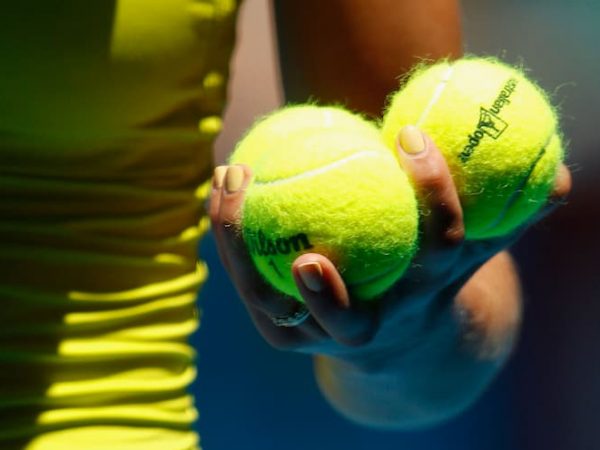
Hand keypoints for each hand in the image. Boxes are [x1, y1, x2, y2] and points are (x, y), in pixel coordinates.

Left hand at [209, 126, 570, 425]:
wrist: (393, 339)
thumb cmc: (429, 278)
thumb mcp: (474, 249)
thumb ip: (509, 215)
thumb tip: (558, 177)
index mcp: (422, 293)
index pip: (437, 245)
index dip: (432, 191)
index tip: (409, 134)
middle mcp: (370, 326)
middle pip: (346, 320)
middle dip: (328, 293)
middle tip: (308, 250)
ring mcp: (316, 334)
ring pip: (276, 303)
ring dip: (245, 248)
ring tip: (232, 179)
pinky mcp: (278, 330)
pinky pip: (248, 283)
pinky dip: (230, 238)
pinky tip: (222, 185)